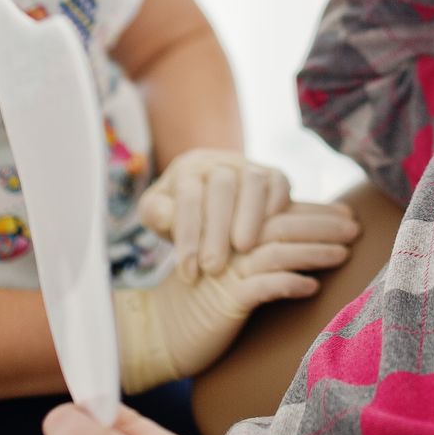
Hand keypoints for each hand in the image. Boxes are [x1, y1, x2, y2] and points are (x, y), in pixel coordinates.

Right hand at [114, 204, 354, 392]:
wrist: (157, 334)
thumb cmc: (200, 306)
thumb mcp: (229, 273)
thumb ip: (257, 254)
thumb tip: (303, 247)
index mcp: (232, 236)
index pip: (280, 215)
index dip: (315, 211)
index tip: (347, 210)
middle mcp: (230, 248)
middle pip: (283, 227)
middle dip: (323, 225)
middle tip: (356, 225)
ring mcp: (227, 274)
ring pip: (277, 252)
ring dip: (313, 251)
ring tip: (344, 253)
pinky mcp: (224, 302)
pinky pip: (261, 288)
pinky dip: (288, 284)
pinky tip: (312, 287)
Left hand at [135, 148, 290, 281]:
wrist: (207, 201)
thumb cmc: (179, 213)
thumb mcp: (157, 213)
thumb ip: (156, 213)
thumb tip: (169, 218)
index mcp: (188, 169)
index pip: (187, 196)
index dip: (188, 235)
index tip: (188, 273)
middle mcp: (219, 162)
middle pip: (221, 188)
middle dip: (217, 229)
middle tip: (213, 268)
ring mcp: (248, 166)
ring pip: (252, 182)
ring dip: (249, 216)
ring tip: (243, 249)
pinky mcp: (273, 175)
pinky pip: (277, 183)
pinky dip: (275, 205)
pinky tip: (268, 234)